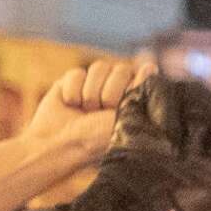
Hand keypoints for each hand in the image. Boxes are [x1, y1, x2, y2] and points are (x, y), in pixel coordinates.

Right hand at [24, 60, 152, 156]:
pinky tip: (70, 104)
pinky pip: (77, 72)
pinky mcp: (73, 81)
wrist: (60, 144)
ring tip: (85, 110)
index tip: (118, 109)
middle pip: (122, 69)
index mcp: (136, 99)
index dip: (129, 91)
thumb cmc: (98, 139)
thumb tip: (150, 66)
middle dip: (109, 93)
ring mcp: (95, 84)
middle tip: (99, 112)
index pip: (144, 76)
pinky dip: (72, 90)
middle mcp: (117, 90)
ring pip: (99, 67)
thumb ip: (140, 91)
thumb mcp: (126, 117)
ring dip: (90, 93)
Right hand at [101, 77, 210, 210]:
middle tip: (207, 162)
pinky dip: (166, 112)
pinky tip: (164, 137)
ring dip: (197, 128)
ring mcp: (179, 110)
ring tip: (182, 152)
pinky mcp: (146, 100)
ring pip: (202, 94)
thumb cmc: (202, 207)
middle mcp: (210, 125)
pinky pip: (164, 85)